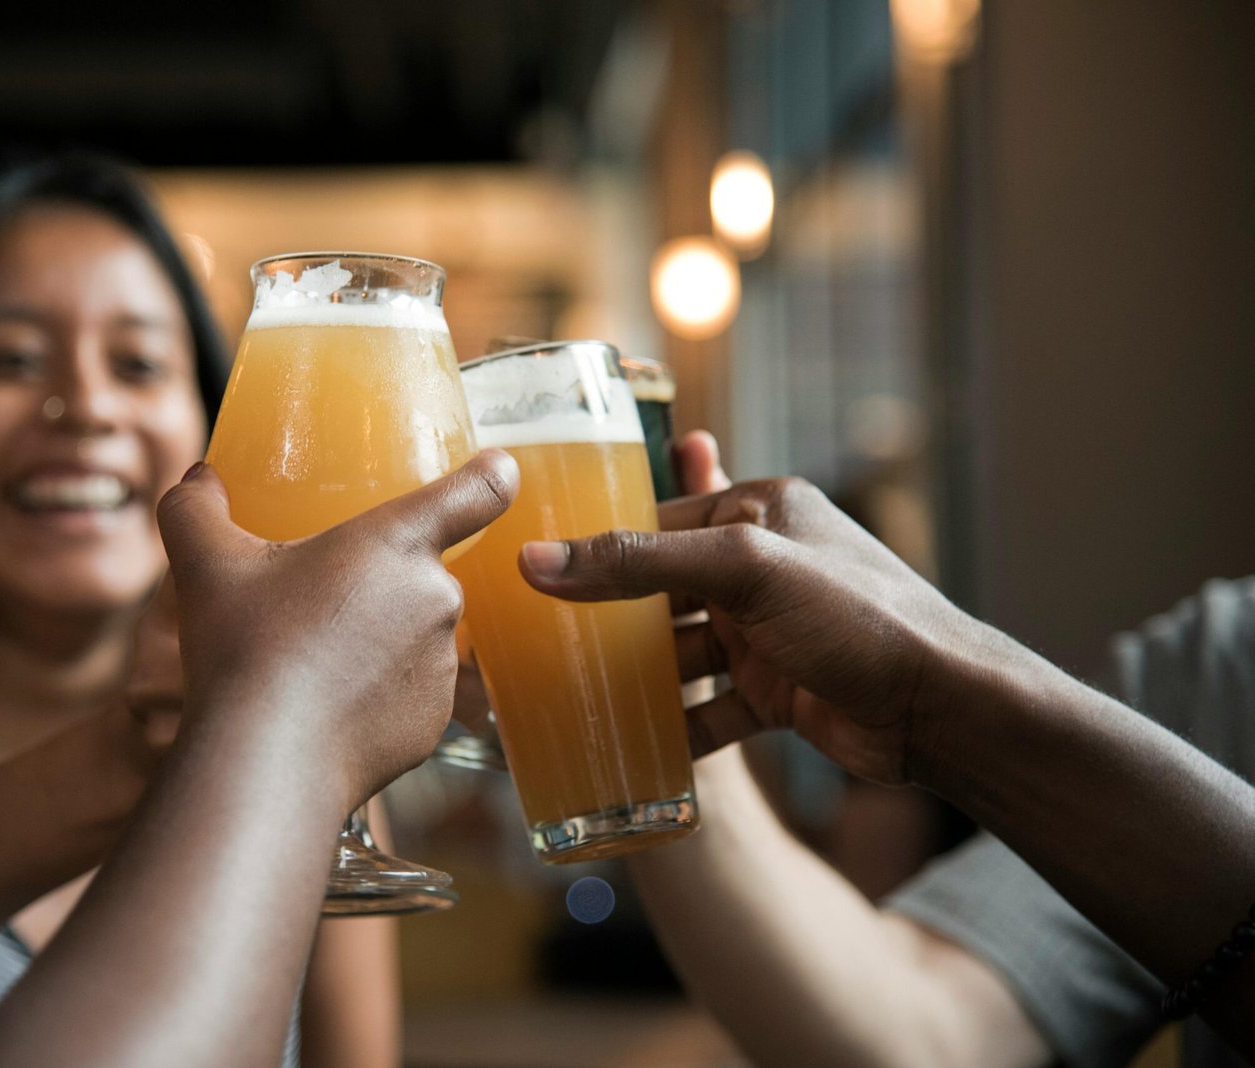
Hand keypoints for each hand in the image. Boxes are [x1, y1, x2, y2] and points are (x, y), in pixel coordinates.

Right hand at [151, 451, 517, 807]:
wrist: (267, 759)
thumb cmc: (245, 649)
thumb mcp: (206, 564)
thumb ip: (195, 508)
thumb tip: (197, 479)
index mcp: (397, 542)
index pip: (475, 492)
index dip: (491, 475)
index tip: (497, 470)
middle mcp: (437, 598)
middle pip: (420, 574)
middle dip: (377, 586)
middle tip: (316, 607)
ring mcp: (442, 665)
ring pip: (414, 637)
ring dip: (379, 642)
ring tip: (313, 663)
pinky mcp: (435, 722)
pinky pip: (410, 694)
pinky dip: (378, 697)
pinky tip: (327, 707)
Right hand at [519, 471, 999, 785]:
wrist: (943, 710)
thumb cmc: (857, 617)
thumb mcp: (741, 570)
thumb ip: (639, 562)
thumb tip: (537, 560)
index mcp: (760, 510)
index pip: (659, 518)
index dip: (598, 543)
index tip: (532, 570)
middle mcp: (762, 566)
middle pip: (662, 589)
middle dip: (608, 618)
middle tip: (538, 641)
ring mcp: (770, 633)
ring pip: (681, 652)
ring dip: (637, 679)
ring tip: (570, 698)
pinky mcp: (778, 692)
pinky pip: (709, 707)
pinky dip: (675, 728)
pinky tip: (631, 749)